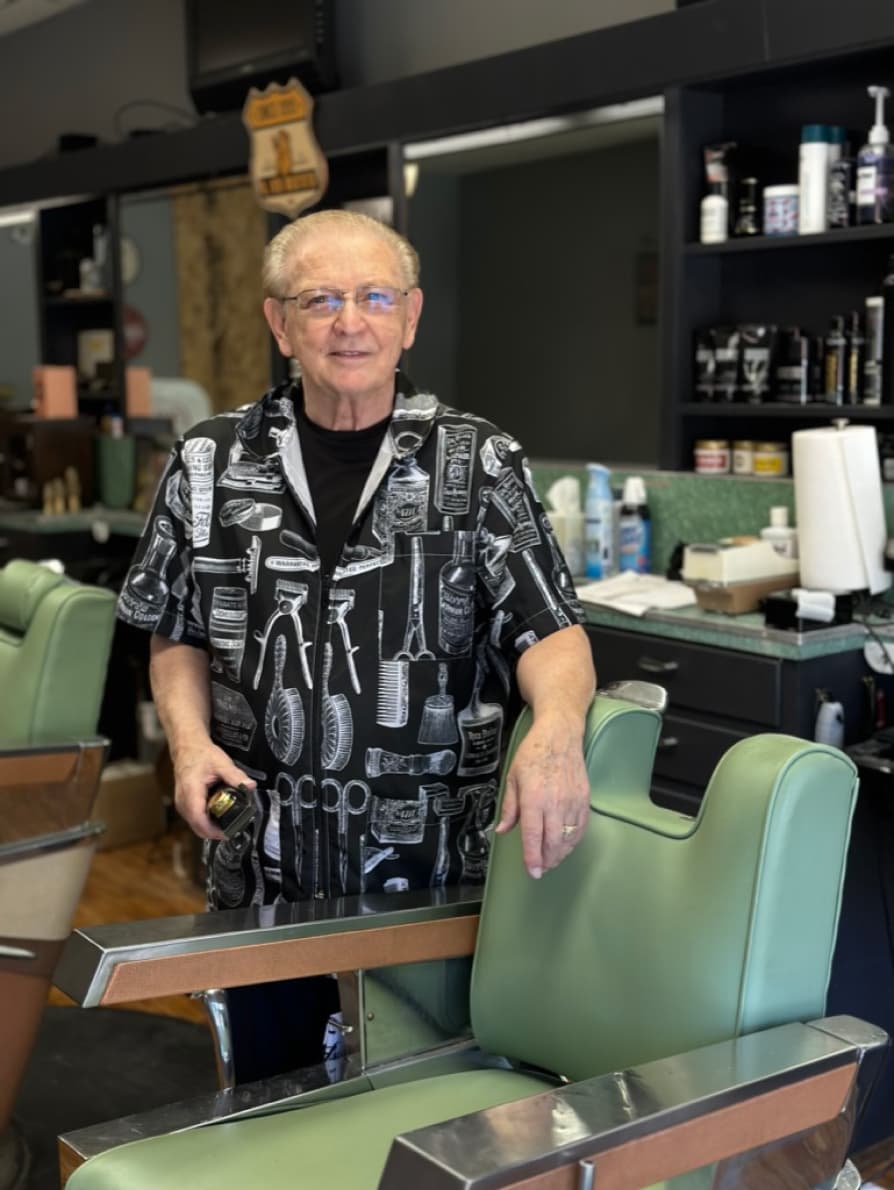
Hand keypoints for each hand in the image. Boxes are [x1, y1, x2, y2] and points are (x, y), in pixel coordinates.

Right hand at [172, 739, 255, 840]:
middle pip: (197, 827)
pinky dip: (206, 821)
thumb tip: (250, 785)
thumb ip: (235, 776)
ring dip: (210, 828)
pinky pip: (194, 819)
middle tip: (233, 829)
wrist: (187, 748)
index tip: (228, 832)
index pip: (198, 819)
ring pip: (195, 825)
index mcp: (190, 792)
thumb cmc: (201, 755)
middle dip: (215, 832)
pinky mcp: (184, 805)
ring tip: (228, 823)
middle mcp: (183, 801)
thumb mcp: (221, 763)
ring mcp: (181, 804)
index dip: (213, 830)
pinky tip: (218, 816)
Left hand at [495, 712, 588, 878]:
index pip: (534, 836)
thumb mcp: (513, 777)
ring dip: (560, 854)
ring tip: (551, 861)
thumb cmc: (532, 754)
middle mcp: (555, 802)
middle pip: (553, 842)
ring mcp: (573, 802)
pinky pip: (581, 828)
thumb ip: (510, 807)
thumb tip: (502, 830)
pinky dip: (573, 841)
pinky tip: (565, 846)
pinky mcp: (585, 800)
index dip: (533, 857)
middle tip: (540, 870)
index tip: (532, 872)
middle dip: (546, 860)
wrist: (559, 736)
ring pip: (569, 838)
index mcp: (534, 798)